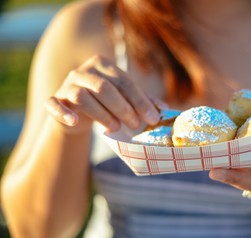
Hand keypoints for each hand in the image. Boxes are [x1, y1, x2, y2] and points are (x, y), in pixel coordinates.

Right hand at [45, 55, 160, 133]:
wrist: (76, 114)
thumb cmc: (105, 104)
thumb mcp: (124, 100)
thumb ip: (142, 101)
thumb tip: (165, 109)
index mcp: (103, 65)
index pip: (124, 81)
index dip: (140, 100)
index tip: (153, 118)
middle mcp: (83, 71)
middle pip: (105, 88)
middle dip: (124, 108)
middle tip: (136, 125)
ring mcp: (67, 85)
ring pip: (83, 97)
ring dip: (102, 114)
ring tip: (116, 128)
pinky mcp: (54, 100)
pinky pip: (55, 104)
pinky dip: (63, 113)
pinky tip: (75, 122)